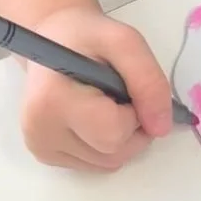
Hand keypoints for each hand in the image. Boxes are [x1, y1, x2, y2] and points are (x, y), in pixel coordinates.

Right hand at [20, 6, 171, 169]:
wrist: (52, 39)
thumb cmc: (86, 37)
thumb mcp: (124, 42)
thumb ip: (148, 81)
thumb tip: (161, 128)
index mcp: (51, 102)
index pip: (113, 133)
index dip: (134, 114)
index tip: (125, 88)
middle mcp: (39, 132)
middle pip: (114, 154)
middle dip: (132, 127)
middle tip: (119, 94)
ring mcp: (41, 147)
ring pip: (109, 163)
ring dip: (122, 136)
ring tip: (106, 102)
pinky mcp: (46, 155)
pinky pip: (97, 164)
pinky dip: (107, 143)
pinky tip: (94, 116)